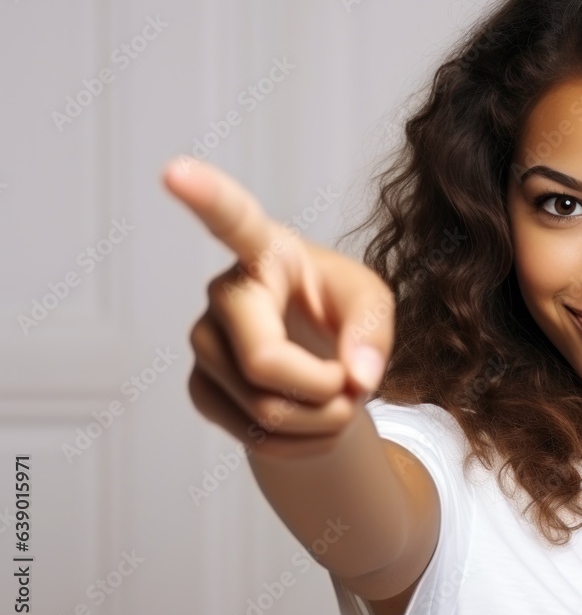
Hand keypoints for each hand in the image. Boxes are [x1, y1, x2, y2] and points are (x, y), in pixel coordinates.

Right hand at [161, 156, 394, 456]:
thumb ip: (374, 331)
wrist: (312, 356)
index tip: (174, 171)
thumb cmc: (337, 309)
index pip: (232, 220)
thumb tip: (355, 376)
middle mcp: (223, 293)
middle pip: (266, 364)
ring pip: (265, 410)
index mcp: (265, 251)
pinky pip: (257, 438)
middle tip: (353, 386)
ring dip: (325, 421)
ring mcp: (204, 343)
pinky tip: (311, 419)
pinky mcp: (201, 388)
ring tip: (338, 399)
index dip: (204, 197)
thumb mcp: (372, 303)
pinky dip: (304, 443)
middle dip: (326, 392)